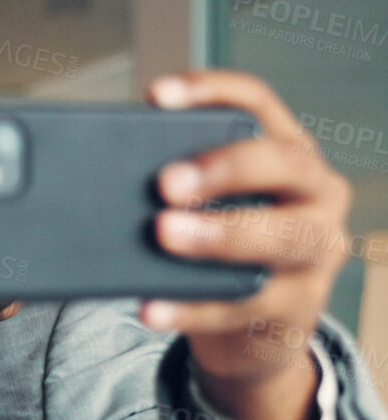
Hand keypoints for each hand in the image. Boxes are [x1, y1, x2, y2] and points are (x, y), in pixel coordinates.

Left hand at [140, 71, 350, 419]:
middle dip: (224, 168)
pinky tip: (151, 307)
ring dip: (220, 234)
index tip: (156, 96)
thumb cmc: (225, 245)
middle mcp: (317, 191)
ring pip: (282, 236)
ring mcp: (317, 250)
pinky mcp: (297, 307)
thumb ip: (180, 178)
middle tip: (166, 183)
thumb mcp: (213, 202)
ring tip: (165, 233)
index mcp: (289, 151)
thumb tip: (102, 165)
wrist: (257, 327)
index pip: (258, 104)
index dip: (210, 92)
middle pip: (283, 164)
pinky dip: (192, 308)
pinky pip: (245, 307)